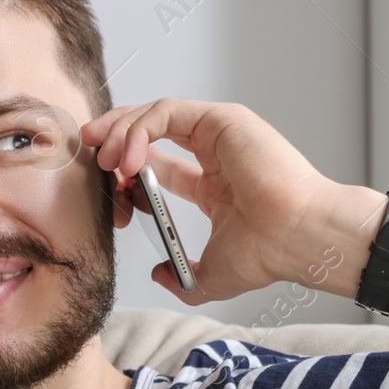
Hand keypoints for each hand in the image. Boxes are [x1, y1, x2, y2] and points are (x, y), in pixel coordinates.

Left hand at [81, 98, 340, 304]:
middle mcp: (217, 153)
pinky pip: (167, 112)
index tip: (113, 195)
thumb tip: (160, 275)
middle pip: (152, 131)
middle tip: (90, 154)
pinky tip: (130, 159)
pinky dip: (141, 129)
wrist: (297, 240)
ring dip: (121, 132)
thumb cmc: (270, 253)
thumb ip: (183, 276)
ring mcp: (220, 133)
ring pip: (155, 115)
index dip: (128, 176)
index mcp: (215, 184)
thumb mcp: (212, 276)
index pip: (159, 166)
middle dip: (115, 139)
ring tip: (106, 161)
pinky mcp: (222, 120)